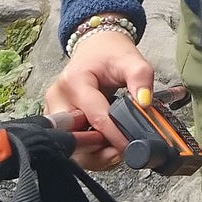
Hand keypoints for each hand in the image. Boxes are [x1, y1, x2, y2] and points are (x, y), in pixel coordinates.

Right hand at [45, 27, 155, 170]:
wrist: (95, 48)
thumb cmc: (109, 53)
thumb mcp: (130, 59)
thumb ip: (141, 78)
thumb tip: (144, 103)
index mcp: (75, 81)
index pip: (96, 117)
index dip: (115, 135)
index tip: (133, 146)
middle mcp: (59, 98)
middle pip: (76, 139)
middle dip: (100, 150)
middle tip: (122, 150)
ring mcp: (56, 111)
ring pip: (72, 147)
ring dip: (96, 154)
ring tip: (117, 148)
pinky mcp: (59, 121)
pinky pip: (73, 144)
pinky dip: (91, 150)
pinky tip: (107, 146)